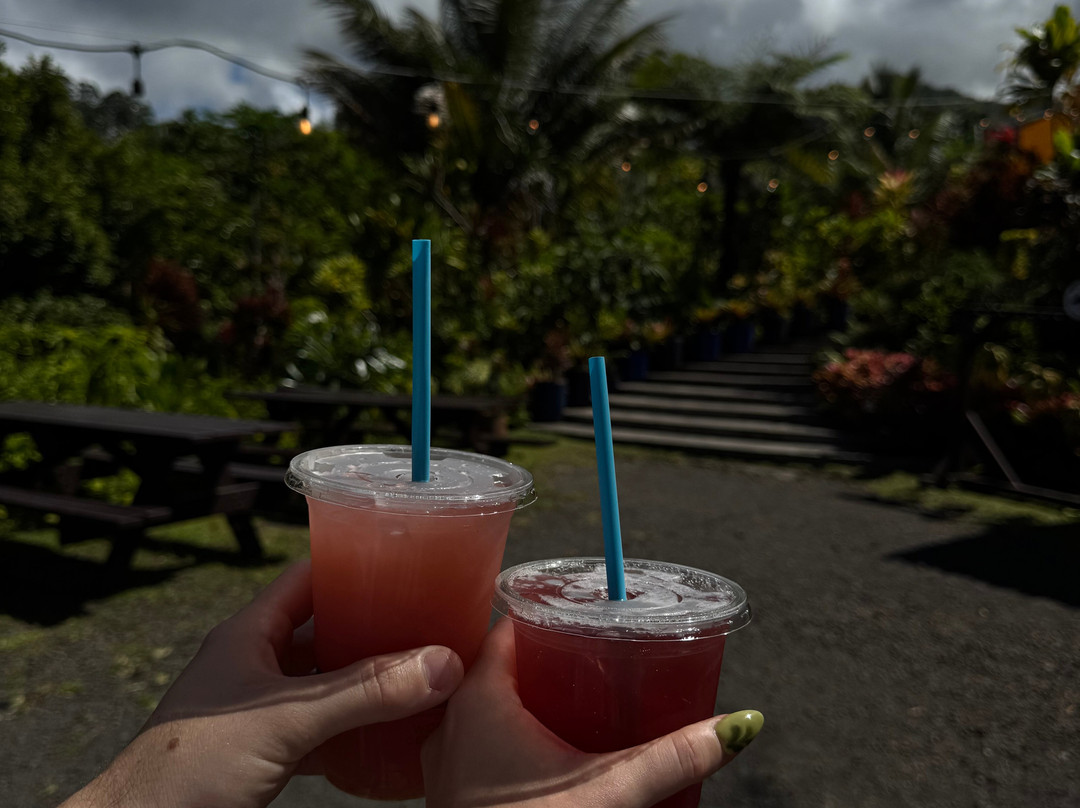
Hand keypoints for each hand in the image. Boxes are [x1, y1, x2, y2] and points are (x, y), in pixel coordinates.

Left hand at [61, 560, 463, 807]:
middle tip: (428, 625)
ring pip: (324, 683)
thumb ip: (364, 693)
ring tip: (420, 674)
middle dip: (372, 628)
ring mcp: (258, 710)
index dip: (352, 566)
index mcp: (248, 634)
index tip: (406, 565)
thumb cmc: (191, 765)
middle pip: (323, 631)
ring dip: (366, 681)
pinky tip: (386, 733)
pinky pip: (319, 730)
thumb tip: (442, 664)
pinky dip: (353, 728)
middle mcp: (254, 665)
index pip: (307, 578)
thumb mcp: (287, 720)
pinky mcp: (264, 752)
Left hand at [422, 619, 762, 807]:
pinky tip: (548, 746)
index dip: (551, 613)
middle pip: (502, 662)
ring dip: (530, 696)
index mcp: (478, 698)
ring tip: (580, 694)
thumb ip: (675, 757)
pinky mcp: (452, 792)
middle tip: (599, 654)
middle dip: (551, 657)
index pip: (510, 624)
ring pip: (488, 703)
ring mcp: (446, 760)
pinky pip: (478, 740)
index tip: (589, 612)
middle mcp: (451, 721)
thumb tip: (736, 727)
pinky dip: (512, 733)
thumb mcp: (613, 792)